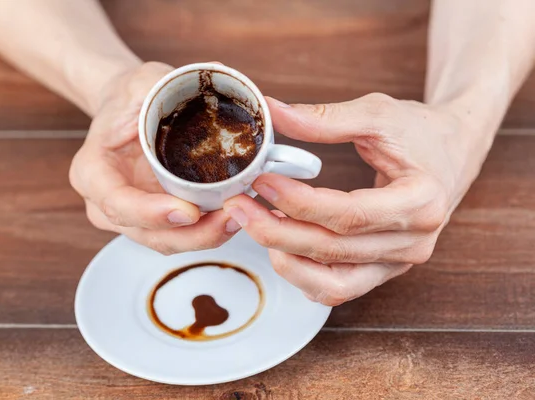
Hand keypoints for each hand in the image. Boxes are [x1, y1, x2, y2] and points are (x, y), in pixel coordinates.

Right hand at [70, 62, 239, 253]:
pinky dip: (207, 231)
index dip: (150, 213)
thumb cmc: (133, 95)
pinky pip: (181, 235)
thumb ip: (165, 83)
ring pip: (167, 242)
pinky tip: (232, 218)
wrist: (130, 108)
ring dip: (204, 237)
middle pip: (147, 234)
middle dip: (191, 235)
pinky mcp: (156, 220)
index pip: (115, 203)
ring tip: (238, 218)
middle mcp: (106, 202)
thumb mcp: (143, 80)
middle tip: (229, 218)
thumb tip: (214, 81)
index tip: (187, 211)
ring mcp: (131, 216)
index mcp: (93, 171)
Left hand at [224, 93, 490, 305]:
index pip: (349, 215)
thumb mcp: (378, 114)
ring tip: (256, 225)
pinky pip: (337, 288)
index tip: (261, 182)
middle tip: (239, 207)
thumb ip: (325, 118)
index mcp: (422, 202)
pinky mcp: (383, 270)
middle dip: (277, 232)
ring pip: (333, 284)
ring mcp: (399, 263)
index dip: (299, 202)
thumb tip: (271, 111)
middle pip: (334, 250)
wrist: (452, 152)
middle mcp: (414, 243)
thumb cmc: (420, 131)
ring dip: (287, 260)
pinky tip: (280, 245)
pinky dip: (304, 274)